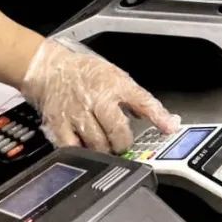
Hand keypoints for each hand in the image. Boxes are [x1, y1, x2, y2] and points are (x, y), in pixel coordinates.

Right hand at [21, 38, 179, 152]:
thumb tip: (156, 116)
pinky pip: (74, 149)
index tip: (170, 128)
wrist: (50, 69)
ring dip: (104, 150)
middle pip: (118, 133)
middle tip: (121, 140)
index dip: (159, 117)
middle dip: (123, 142)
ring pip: (98, 145)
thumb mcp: (115, 76)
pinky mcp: (60, 125)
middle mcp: (98, 99)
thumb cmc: (84, 72)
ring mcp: (78, 113)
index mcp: (116, 84)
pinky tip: (85, 146)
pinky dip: (82, 152)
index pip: (143, 101)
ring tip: (103, 142)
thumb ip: (135, 98)